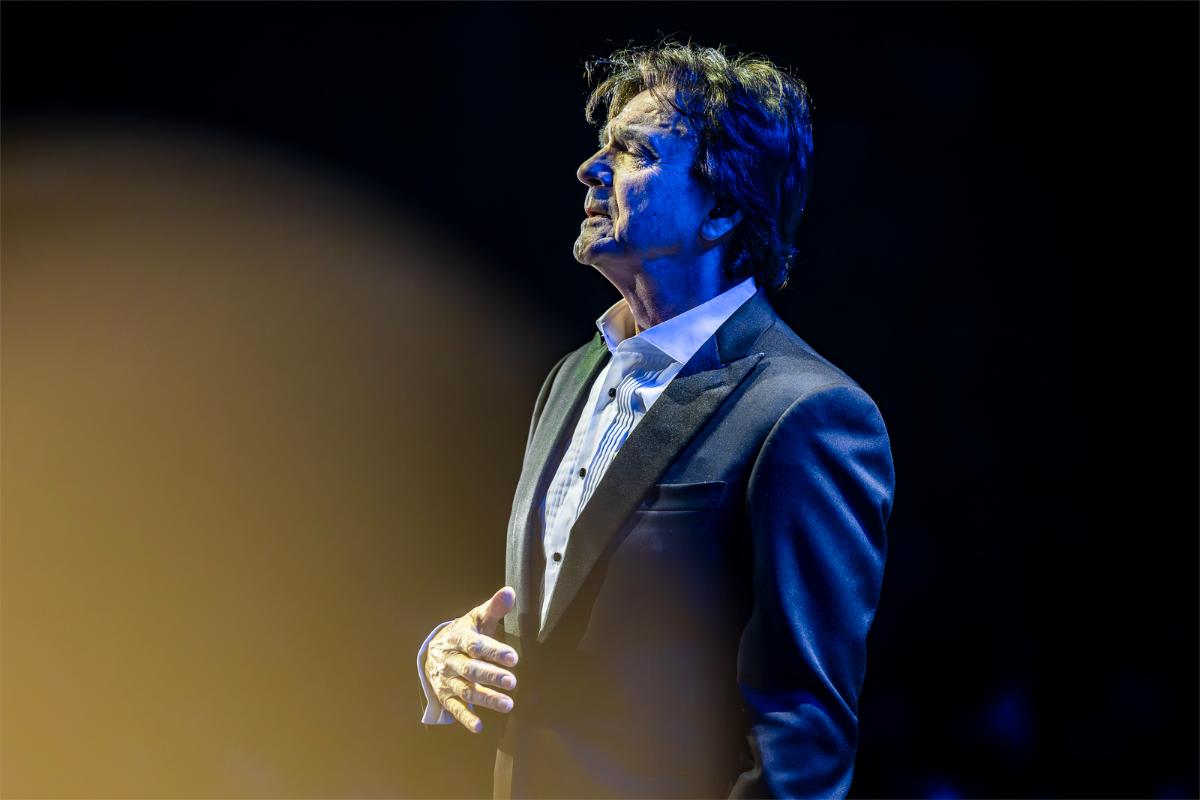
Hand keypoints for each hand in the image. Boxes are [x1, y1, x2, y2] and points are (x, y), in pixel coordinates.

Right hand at [424, 586, 518, 732]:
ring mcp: (446, 679)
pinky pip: (454, 708)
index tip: (513, 657)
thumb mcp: (476, 619)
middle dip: (491, 676)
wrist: (433, 650)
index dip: (494, 651)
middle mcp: (450, 660)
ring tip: (508, 704)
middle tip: (512, 682)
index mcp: (458, 638)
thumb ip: (494, 608)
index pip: (476, 645)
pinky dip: (466, 718)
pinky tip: (480, 726)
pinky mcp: (445, 696)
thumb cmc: (464, 633)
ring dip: (486, 699)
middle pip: (471, 669)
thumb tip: (511, 591)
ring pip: (466, 690)